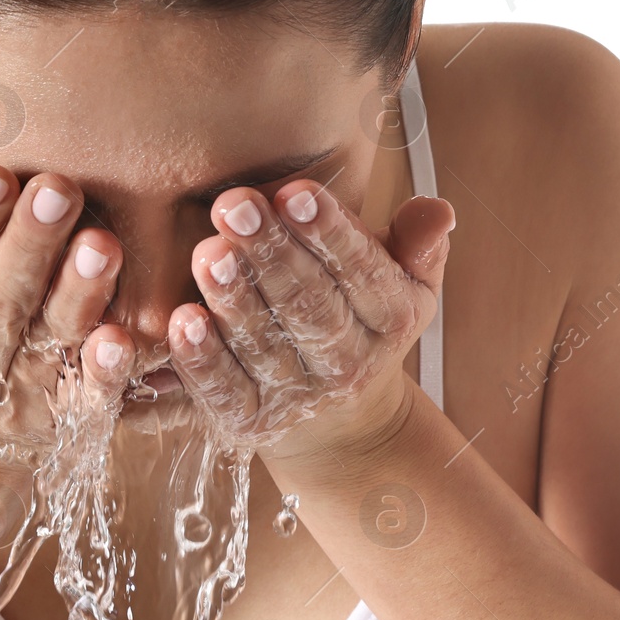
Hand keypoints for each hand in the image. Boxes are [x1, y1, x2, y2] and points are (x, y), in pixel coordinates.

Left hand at [167, 180, 454, 466]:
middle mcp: (347, 364)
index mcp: (390, 318)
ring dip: (233, 299)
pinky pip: (224, 392)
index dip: (329, 233)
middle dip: (270, 252)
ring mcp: (296, 398)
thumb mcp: (406, 284)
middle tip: (235, 204)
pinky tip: (182, 321)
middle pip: (308, 305)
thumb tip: (437, 210)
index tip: (295, 191)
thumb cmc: (363, 323)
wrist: (342, 427)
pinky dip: (201, 360)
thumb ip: (419, 243)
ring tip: (208, 253)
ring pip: (263, 345)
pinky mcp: (249, 424)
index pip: (363, 272)